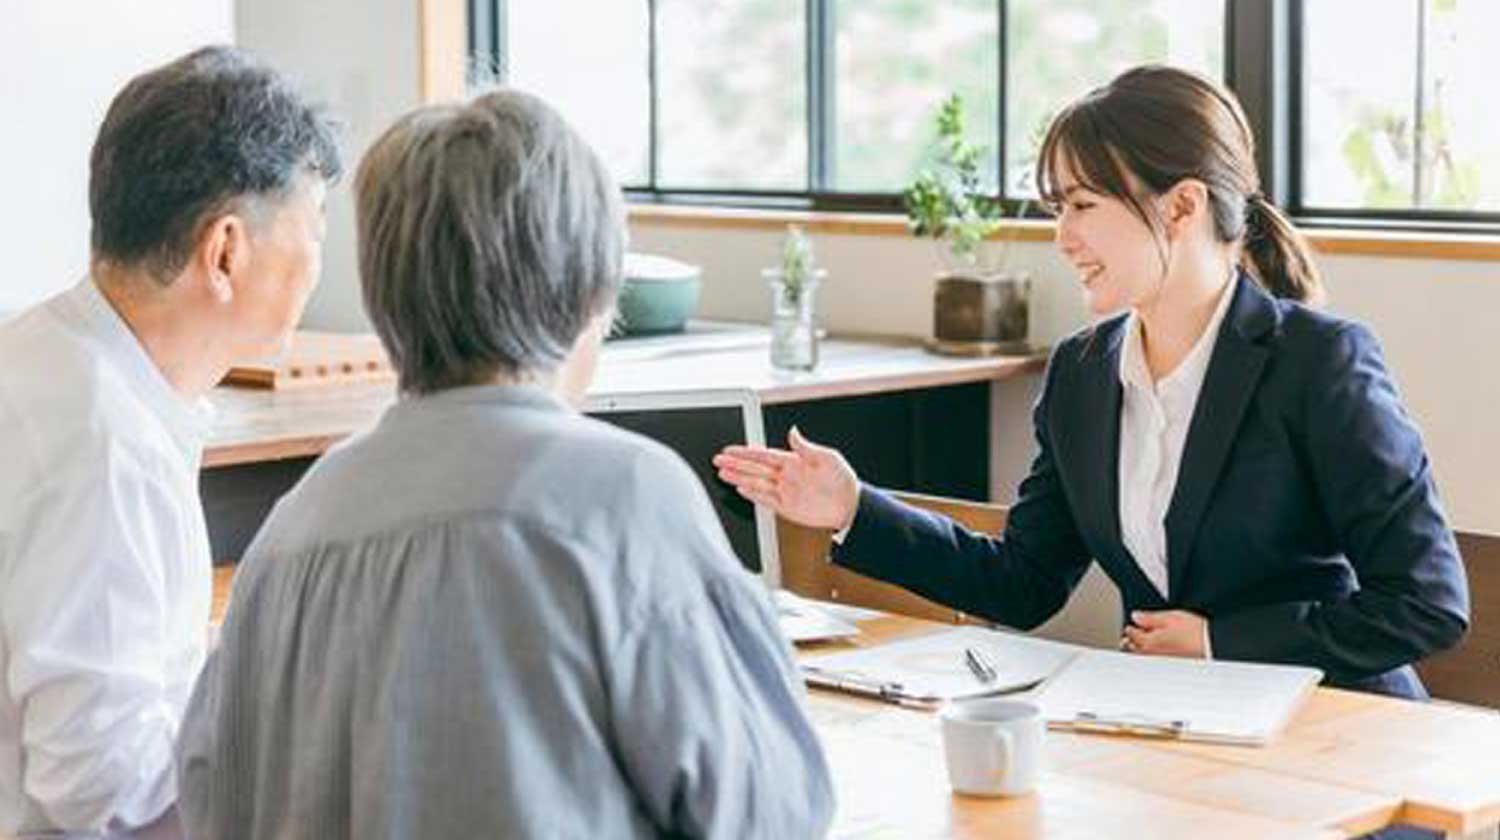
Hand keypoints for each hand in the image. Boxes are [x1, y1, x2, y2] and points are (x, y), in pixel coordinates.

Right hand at [712, 426, 859, 530]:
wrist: (850, 505)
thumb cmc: (842, 480)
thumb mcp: (827, 458)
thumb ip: (806, 447)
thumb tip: (793, 431)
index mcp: (793, 461)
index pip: (763, 455)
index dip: (745, 452)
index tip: (730, 449)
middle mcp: (785, 475)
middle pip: (754, 468)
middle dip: (735, 464)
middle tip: (717, 459)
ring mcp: (784, 491)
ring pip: (755, 483)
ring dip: (738, 478)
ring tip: (722, 473)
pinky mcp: (786, 507)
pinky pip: (765, 499)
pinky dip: (752, 494)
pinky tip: (740, 488)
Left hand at [1121, 610, 1206, 657]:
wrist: (1213, 647)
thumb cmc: (1194, 632)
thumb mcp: (1170, 618)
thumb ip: (1149, 618)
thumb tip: (1136, 617)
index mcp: (1148, 642)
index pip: (1130, 633)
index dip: (1131, 626)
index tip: (1133, 623)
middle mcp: (1151, 656)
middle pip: (1133, 648)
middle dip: (1130, 640)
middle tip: (1131, 635)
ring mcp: (1160, 663)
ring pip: (1142, 657)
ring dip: (1139, 650)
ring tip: (1142, 644)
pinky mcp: (1170, 668)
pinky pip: (1154, 663)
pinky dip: (1151, 657)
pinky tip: (1157, 654)